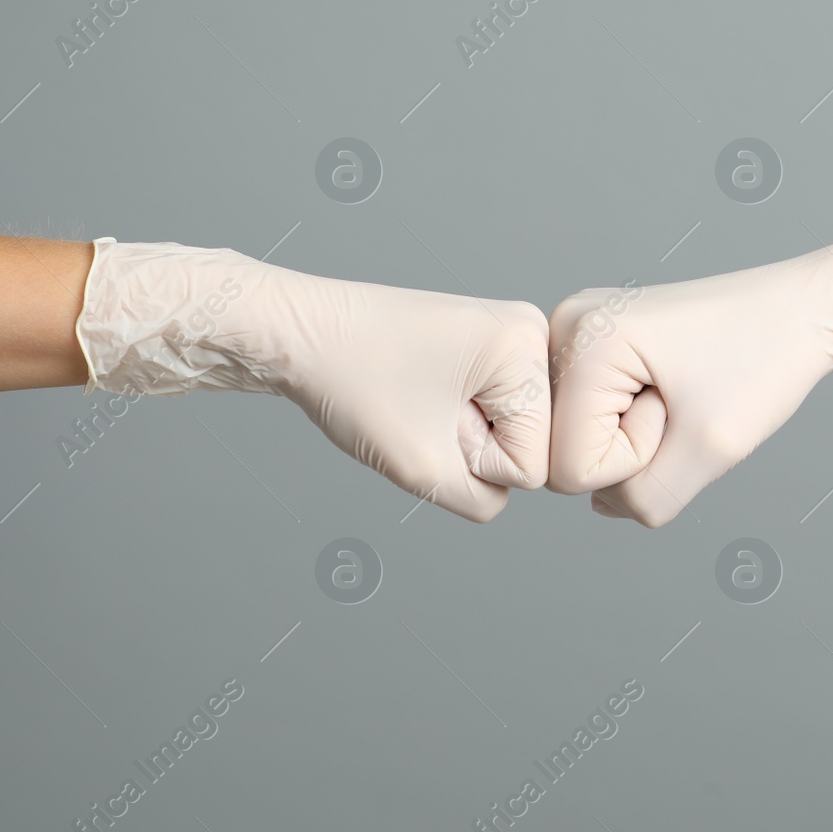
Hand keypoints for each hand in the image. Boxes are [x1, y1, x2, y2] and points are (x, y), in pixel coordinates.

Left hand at [75, 240, 549, 521]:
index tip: (430, 418)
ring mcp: (508, 337)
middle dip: (471, 447)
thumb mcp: (424, 468)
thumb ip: (486, 499)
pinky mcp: (485, 347)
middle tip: (421, 410)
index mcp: (527, 345)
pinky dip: (451, 420)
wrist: (296, 333)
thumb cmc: (351, 382)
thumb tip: (514, 484)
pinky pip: (487, 415)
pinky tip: (419, 394)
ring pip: (506, 433)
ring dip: (460, 436)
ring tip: (417, 400)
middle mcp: (530, 332)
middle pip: (528, 445)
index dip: (474, 461)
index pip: (535, 464)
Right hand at [546, 208, 832, 525]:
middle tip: (682, 400)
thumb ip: (643, 499)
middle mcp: (565, 326)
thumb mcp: (710, 450)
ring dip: (637, 437)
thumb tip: (601, 504)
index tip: (680, 409)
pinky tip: (668, 389)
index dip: (636, 460)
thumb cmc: (766, 360)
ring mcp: (576, 333)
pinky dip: (636, 422)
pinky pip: (596, 420)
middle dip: (632, 450)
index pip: (570, 466)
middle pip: (567, 452)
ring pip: (582, 440)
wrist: (802, 310)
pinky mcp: (594, 345)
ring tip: (679, 391)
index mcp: (584, 337)